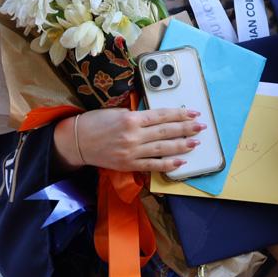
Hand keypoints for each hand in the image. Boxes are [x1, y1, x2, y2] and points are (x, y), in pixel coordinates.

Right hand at [54, 106, 203, 171]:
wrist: (76, 141)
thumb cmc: (95, 123)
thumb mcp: (118, 111)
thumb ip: (138, 116)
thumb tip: (159, 118)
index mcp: (131, 118)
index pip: (162, 115)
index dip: (180, 114)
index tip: (193, 112)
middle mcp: (133, 135)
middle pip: (166, 131)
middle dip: (186, 128)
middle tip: (201, 126)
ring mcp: (132, 152)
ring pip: (162, 148)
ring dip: (182, 145)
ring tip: (195, 142)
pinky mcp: (129, 164)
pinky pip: (152, 165)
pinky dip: (167, 164)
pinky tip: (180, 162)